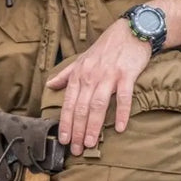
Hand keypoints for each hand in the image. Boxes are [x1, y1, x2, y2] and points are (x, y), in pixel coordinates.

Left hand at [45, 19, 150, 155]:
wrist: (130, 31)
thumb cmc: (105, 48)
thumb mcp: (82, 58)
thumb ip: (66, 74)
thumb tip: (50, 84)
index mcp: (79, 74)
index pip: (69, 103)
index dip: (65, 123)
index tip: (64, 140)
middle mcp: (91, 76)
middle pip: (81, 108)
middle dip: (78, 130)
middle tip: (76, 149)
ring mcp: (109, 75)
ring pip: (98, 105)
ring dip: (94, 126)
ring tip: (91, 144)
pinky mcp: (126, 75)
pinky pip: (124, 97)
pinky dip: (122, 113)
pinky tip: (119, 128)